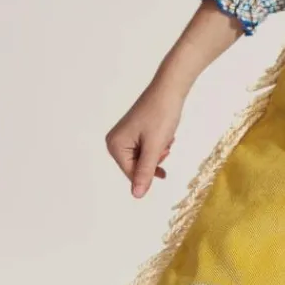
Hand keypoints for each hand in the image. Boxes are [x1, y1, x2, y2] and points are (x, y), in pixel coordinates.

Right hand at [105, 80, 183, 198]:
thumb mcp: (154, 147)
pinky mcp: (134, 133)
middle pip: (137, 167)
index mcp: (115, 145)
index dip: (150, 170)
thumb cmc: (161, 115)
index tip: (162, 153)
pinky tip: (164, 136)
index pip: (132, 174)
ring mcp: (124, 137)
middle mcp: (115, 142)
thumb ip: (145, 172)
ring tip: (165, 138)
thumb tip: (137, 195)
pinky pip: (146, 150)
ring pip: (144, 160)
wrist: (170, 89)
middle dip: (154, 160)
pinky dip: (157, 147)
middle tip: (164, 144)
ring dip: (158, 154)